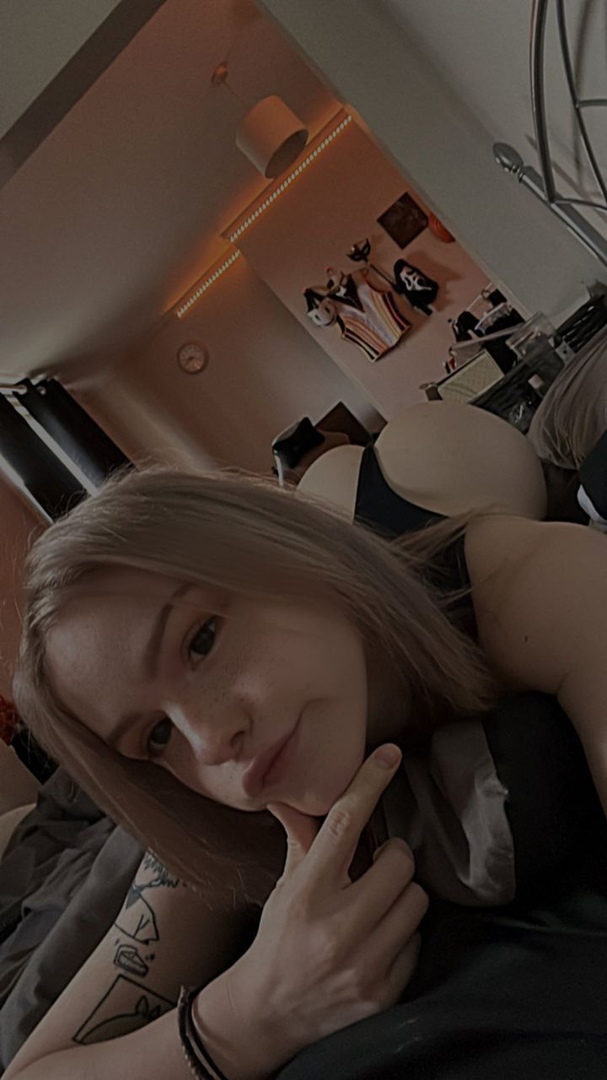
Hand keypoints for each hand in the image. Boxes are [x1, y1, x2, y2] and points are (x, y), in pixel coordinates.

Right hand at [198, 744, 427, 1078]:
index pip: (346, 823)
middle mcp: (336, 926)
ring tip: (377, 906)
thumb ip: (301, 839)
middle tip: (376, 868)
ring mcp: (363, 962)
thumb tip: (289, 792)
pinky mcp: (383, 991)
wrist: (268, 1014)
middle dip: (392, 859)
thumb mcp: (286, 887)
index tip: (389, 755)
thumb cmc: (279, 940)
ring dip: (401, 897)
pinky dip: (403, 936)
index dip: (370, 782)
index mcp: (308, 892)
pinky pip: (417, 941)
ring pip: (416, 900)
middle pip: (399, 862)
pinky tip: (378, 941)